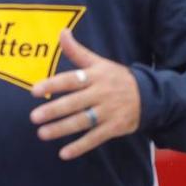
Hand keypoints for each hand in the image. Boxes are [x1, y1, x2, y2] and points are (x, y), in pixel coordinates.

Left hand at [30, 29, 141, 160]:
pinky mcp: (115, 128)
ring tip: (42, 134)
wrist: (151, 96)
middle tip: (34, 117)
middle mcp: (101, 94)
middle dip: (54, 110)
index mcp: (95, 76)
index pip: (71, 80)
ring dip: (62, 129)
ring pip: (83, 122)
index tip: (34, 90)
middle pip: (75, 103)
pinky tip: (64, 153)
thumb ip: (77, 51)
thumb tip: (62, 31)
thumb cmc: (117, 78)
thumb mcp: (99, 63)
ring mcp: (109, 112)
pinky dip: (80, 146)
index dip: (52, 85)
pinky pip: (96, 138)